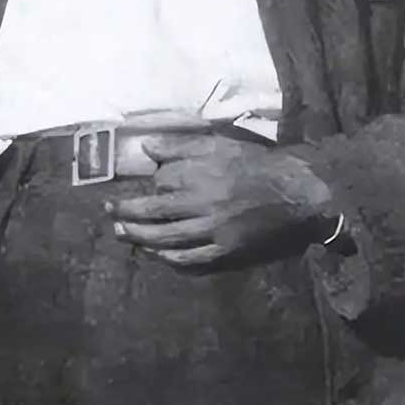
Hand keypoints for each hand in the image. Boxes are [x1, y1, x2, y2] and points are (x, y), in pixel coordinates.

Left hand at [106, 133, 333, 271]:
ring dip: (139, 238)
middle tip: (109, 212)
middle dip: (126, 213)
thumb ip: (181, 146)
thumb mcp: (220, 144)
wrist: (295, 194)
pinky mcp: (225, 252)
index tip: (136, 185)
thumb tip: (146, 148)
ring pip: (165, 239)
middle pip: (153, 213)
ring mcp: (212, 232)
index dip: (147, 184)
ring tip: (122, 234)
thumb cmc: (256, 165)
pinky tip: (156, 253)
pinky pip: (189, 260)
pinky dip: (168, 258)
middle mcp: (201, 204)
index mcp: (199, 174)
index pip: (159, 182)